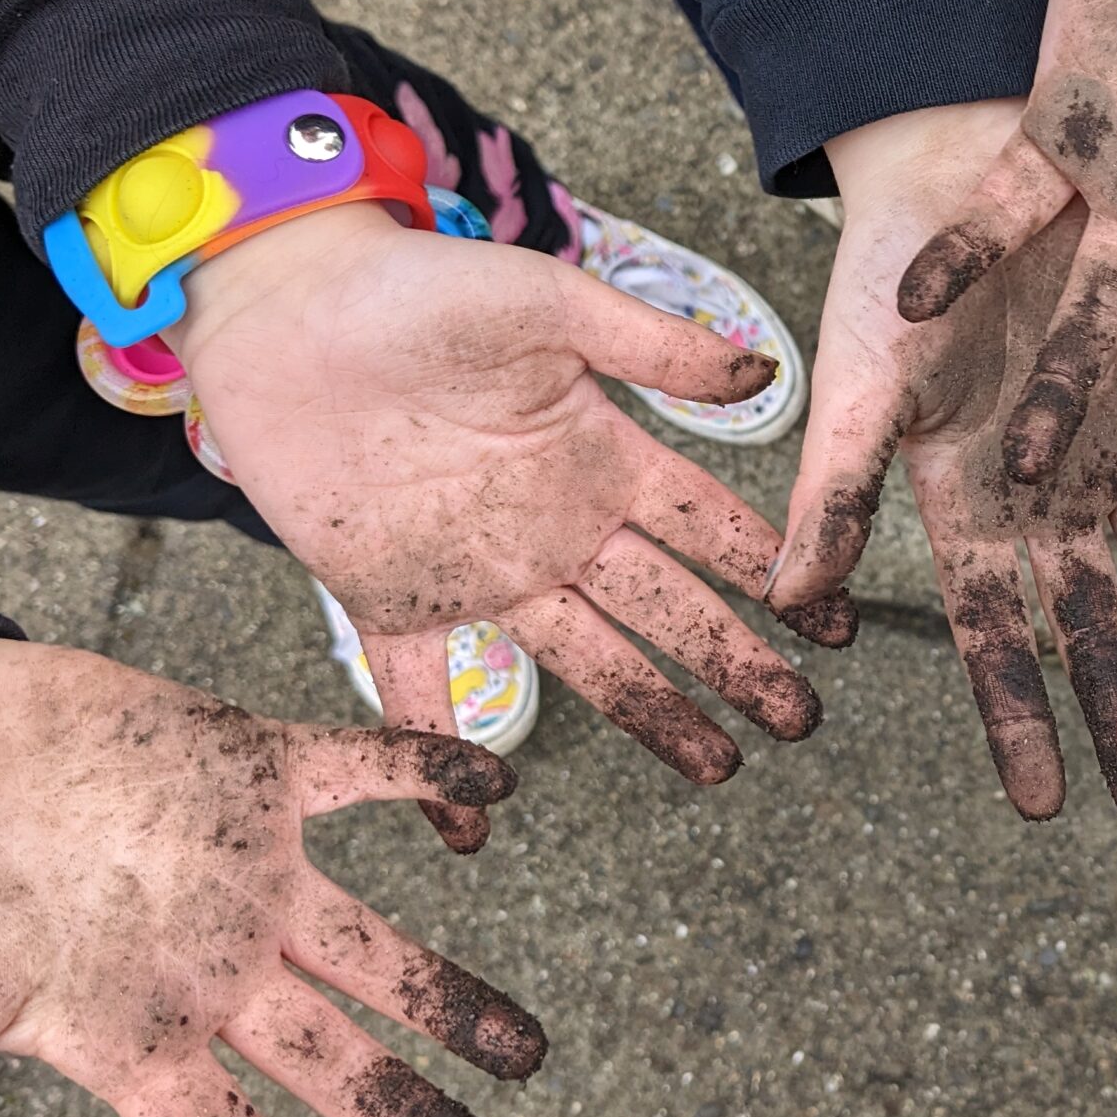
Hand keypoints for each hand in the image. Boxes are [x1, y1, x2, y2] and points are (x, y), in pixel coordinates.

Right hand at [0, 636, 543, 1116]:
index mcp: (125, 1038)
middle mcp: (203, 965)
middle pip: (332, 1061)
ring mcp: (236, 870)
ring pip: (370, 947)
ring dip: (450, 995)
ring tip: (530, 1055)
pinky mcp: (244, 768)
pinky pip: (362, 772)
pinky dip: (430, 772)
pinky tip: (500, 789)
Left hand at [165, 206, 852, 845]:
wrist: (282, 307)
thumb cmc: (417, 287)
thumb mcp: (547, 301)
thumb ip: (651, 343)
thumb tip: (766, 372)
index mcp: (598, 456)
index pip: (708, 527)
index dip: (771, 574)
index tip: (834, 624)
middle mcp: (554, 525)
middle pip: (666, 609)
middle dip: (736, 665)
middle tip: (797, 720)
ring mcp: (479, 572)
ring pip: (586, 662)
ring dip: (652, 716)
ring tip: (717, 767)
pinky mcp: (392, 601)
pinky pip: (423, 698)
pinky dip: (444, 765)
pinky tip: (473, 830)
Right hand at [769, 101, 1116, 825]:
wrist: (960, 147)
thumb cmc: (893, 266)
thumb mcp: (859, 384)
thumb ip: (834, 495)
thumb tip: (792, 611)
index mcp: (968, 502)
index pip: (993, 631)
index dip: (1015, 714)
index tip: (1040, 805)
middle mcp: (1050, 492)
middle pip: (1090, 623)